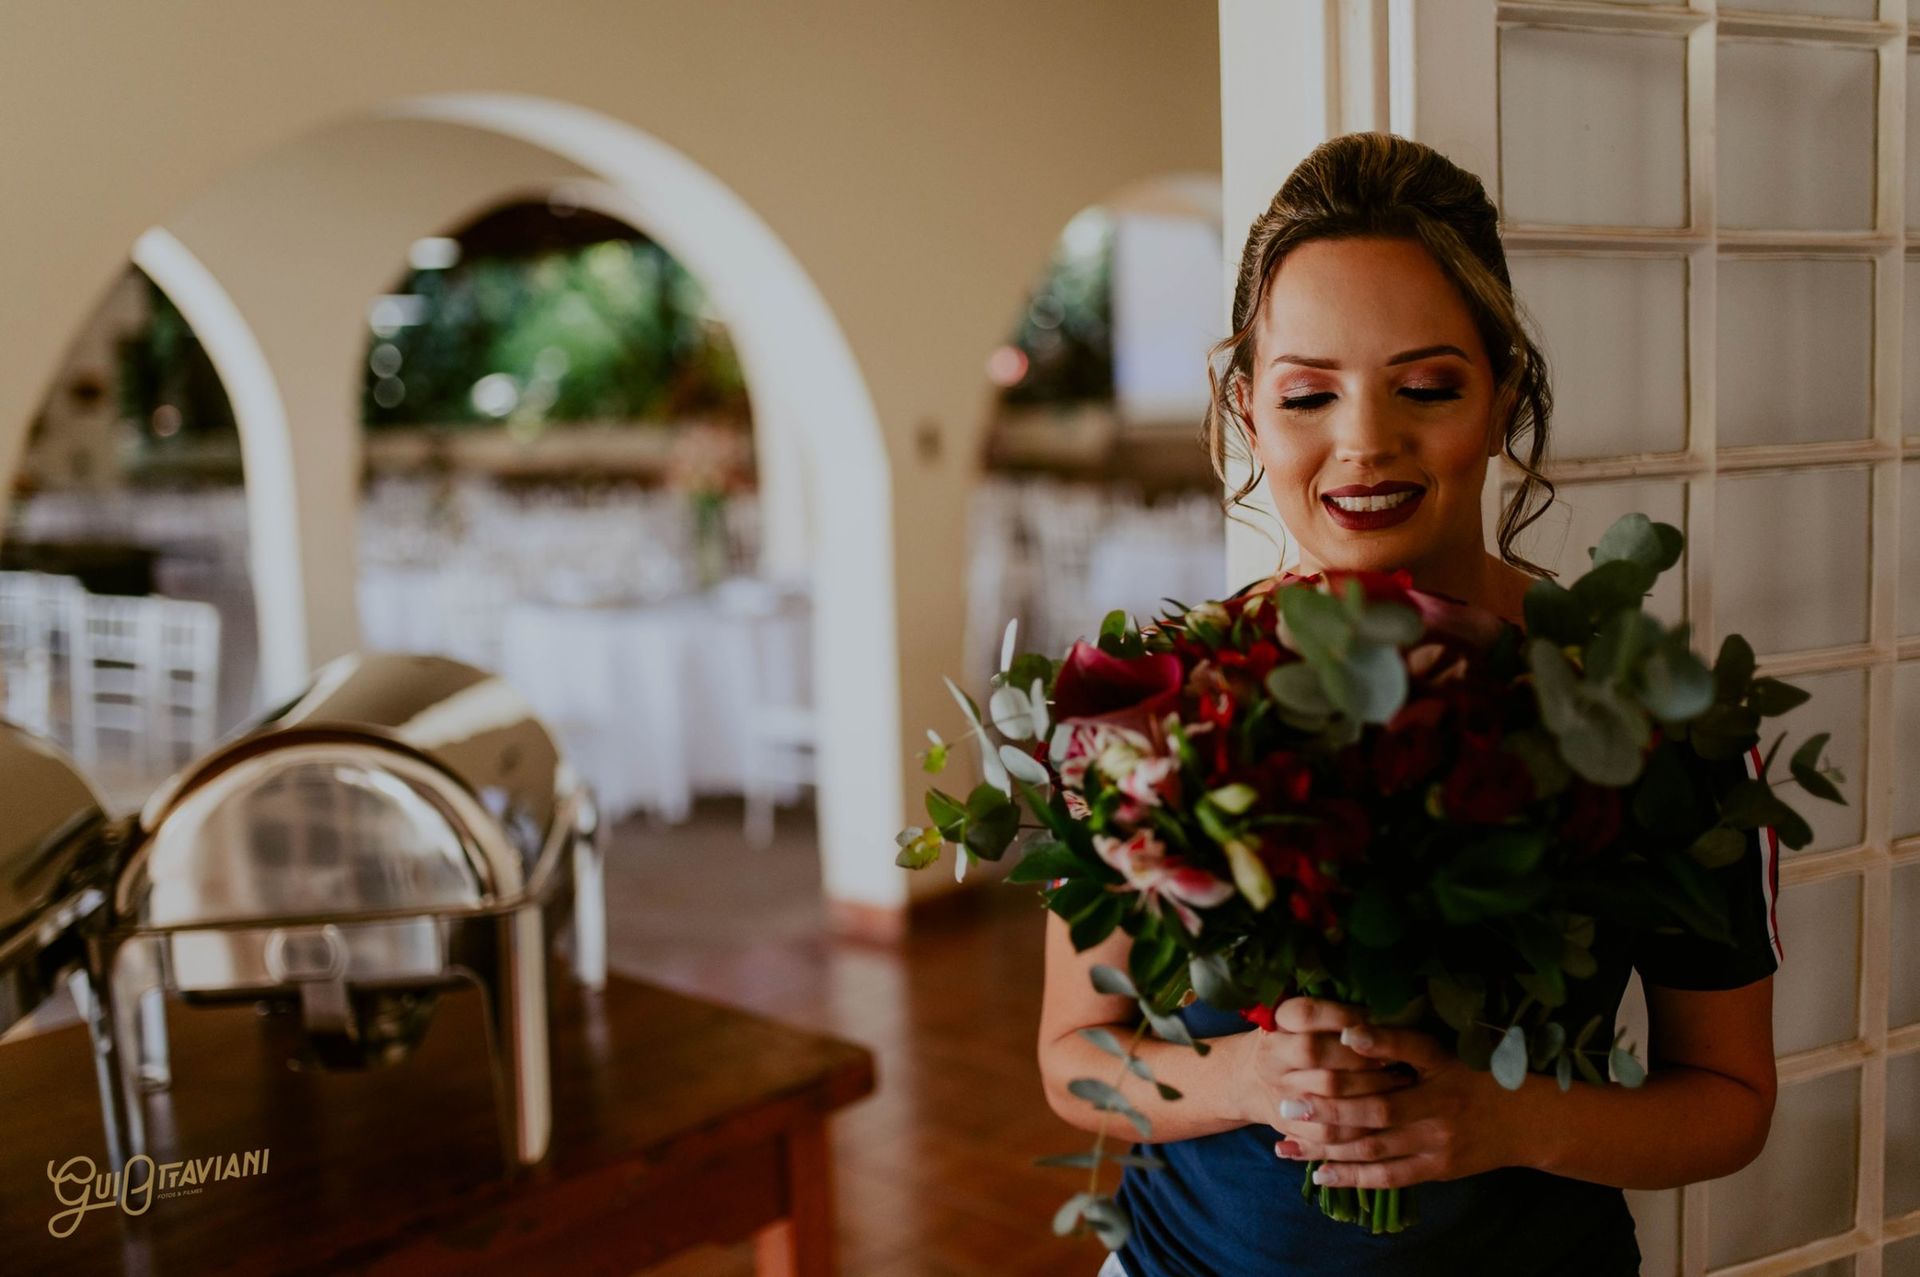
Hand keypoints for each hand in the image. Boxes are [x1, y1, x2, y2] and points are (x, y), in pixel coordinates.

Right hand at [1228, 997, 1413, 1145]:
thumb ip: (1331, 1013)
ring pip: (1328, 1094)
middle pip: (1315, 1052)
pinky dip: (1361, 1125)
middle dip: (1360, 1053)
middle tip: (1392, 1055)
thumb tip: (1382, 1008)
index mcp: (1275, 1025)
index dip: (1343, 1016)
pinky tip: (1385, 1116)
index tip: (1375, 1018)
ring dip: (1369, 1087)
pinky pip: (1330, 1132)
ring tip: (1398, 1080)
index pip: (1305, 1014)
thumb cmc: (1291, 1041)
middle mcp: (1272, 1058)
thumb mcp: (1298, 1019)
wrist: (1251, 1082)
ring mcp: (1279, 1094)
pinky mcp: (1290, 1126)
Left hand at [1272, 1023, 1531, 1187]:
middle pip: (1374, 1114)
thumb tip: (1348, 1032)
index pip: (1396, 1064)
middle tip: (1286, 1105)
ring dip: (1328, 1149)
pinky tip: (1320, 1175)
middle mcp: (1438, 1111)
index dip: (1360, 1059)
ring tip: (1287, 1144)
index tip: (1321, 1053)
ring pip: (1374, 1150)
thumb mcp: (1446, 1051)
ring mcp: (1436, 1146)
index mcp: (1440, 1072)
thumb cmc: (1478, 1075)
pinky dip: (1352, 1178)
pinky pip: (1388, 1178)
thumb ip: (1398, 1041)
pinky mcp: (1436, 1171)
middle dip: (1326, 1111)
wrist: (1528, 1121)